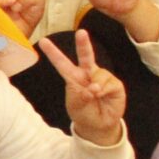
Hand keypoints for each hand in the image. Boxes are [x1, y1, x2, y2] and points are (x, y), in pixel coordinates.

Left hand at [39, 28, 126, 146]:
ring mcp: (101, 78)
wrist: (99, 125)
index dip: (53, 53)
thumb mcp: (76, 106)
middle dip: (83, 44)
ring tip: (95, 96)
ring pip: (99, 73)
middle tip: (81, 32)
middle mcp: (87, 74)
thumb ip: (81, 96)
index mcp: (73, 78)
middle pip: (85, 56)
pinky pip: (110, 82)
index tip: (43, 41)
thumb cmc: (83, 113)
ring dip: (96, 86)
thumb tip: (94, 87)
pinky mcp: (114, 84)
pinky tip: (103, 96)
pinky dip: (105, 90)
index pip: (62, 63)